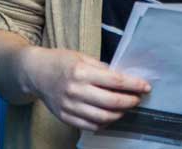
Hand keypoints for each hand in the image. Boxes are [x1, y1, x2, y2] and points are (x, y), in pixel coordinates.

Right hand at [21, 47, 150, 131]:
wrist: (36, 73)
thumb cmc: (60, 61)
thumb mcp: (82, 57)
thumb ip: (102, 68)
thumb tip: (123, 78)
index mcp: (81, 71)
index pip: (115, 81)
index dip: (133, 85)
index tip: (145, 86)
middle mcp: (76, 90)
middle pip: (111, 102)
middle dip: (130, 101)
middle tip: (137, 99)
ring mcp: (70, 106)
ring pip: (103, 117)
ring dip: (119, 114)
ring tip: (125, 108)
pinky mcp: (65, 117)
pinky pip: (90, 125)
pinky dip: (104, 123)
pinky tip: (110, 116)